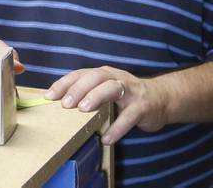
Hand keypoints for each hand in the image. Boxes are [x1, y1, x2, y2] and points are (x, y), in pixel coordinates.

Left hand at [44, 66, 166, 143]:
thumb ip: (89, 94)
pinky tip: (107, 138)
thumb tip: (61, 105)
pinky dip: (117, 127)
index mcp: (104, 74)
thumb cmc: (127, 96)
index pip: (81, 74)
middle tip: (65, 104)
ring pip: (112, 88)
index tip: (49, 96)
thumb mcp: (107, 90)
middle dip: (79, 89)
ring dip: (96, 97)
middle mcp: (117, 78)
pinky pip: (129, 116)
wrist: (162, 99)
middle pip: (96, 77)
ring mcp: (131, 90)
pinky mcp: (143, 106)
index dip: (64, 83)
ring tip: (83, 111)